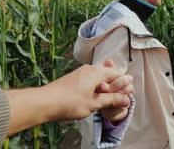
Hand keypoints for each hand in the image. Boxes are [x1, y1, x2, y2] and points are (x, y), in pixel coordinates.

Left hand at [5, 61, 133, 135]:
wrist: (45, 102)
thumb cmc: (69, 102)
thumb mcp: (95, 103)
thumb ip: (112, 100)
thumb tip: (126, 100)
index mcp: (97, 71)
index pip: (117, 74)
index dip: (125, 84)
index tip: (129, 95)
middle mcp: (90, 69)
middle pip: (109, 76)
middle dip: (116, 87)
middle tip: (120, 99)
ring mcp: (81, 74)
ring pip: (99, 80)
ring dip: (106, 90)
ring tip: (108, 102)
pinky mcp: (74, 80)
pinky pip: (91, 82)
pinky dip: (96, 90)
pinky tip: (94, 100)